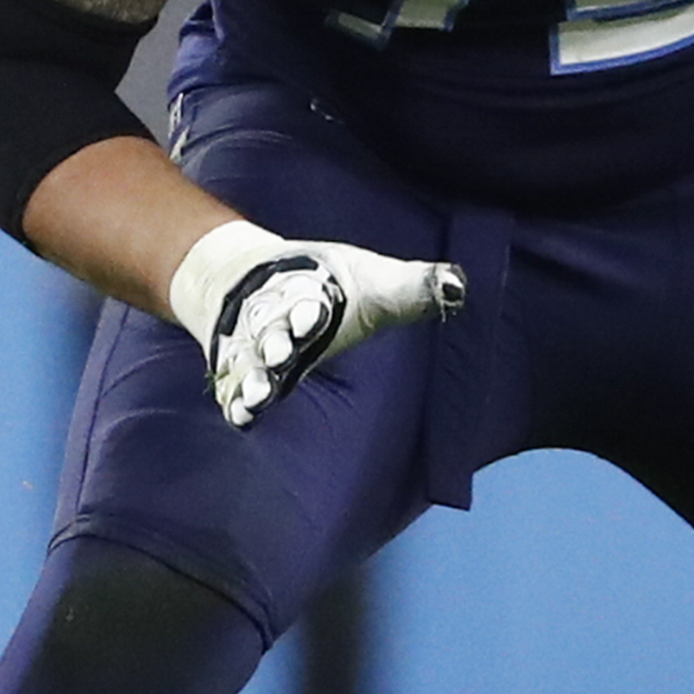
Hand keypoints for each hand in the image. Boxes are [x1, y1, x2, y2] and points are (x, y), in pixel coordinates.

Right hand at [167, 218, 463, 430]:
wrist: (251, 276)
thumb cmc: (329, 284)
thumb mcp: (373, 282)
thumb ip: (412, 288)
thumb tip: (458, 286)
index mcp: (312, 294)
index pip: (310, 299)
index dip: (313, 306)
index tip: (318, 315)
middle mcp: (279, 322)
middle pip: (276, 331)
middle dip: (278, 342)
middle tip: (283, 353)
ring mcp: (255, 350)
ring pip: (253, 362)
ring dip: (257, 377)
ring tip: (259, 394)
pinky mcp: (241, 373)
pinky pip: (235, 388)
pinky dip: (237, 401)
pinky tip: (242, 416)